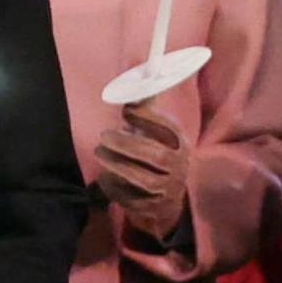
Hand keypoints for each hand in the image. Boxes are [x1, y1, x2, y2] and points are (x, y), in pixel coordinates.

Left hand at [94, 100, 191, 243]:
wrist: (170, 201)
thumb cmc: (158, 157)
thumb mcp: (157, 134)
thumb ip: (146, 108)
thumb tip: (140, 73)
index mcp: (181, 145)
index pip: (169, 130)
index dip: (148, 119)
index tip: (126, 111)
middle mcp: (179, 168)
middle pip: (155, 156)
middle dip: (127, 144)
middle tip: (103, 136)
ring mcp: (168, 191)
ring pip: (143, 179)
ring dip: (118, 165)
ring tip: (100, 153)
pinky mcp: (154, 209)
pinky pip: (132, 199)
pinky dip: (115, 187)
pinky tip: (104, 176)